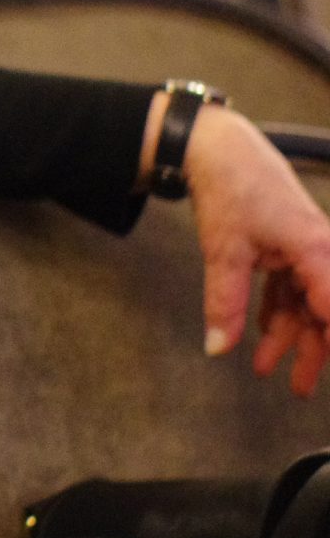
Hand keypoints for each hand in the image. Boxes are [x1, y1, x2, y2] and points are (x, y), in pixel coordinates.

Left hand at [179, 105, 329, 391]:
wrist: (219, 147)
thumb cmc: (230, 191)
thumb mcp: (224, 252)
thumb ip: (225, 303)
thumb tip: (218, 349)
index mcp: (319, 253)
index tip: (327, 370)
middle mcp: (323, 252)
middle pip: (325, 312)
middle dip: (312, 352)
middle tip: (298, 389)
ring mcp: (308, 249)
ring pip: (308, 303)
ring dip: (288, 335)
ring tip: (265, 367)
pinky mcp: (293, 245)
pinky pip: (294, 286)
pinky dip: (278, 309)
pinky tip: (262, 332)